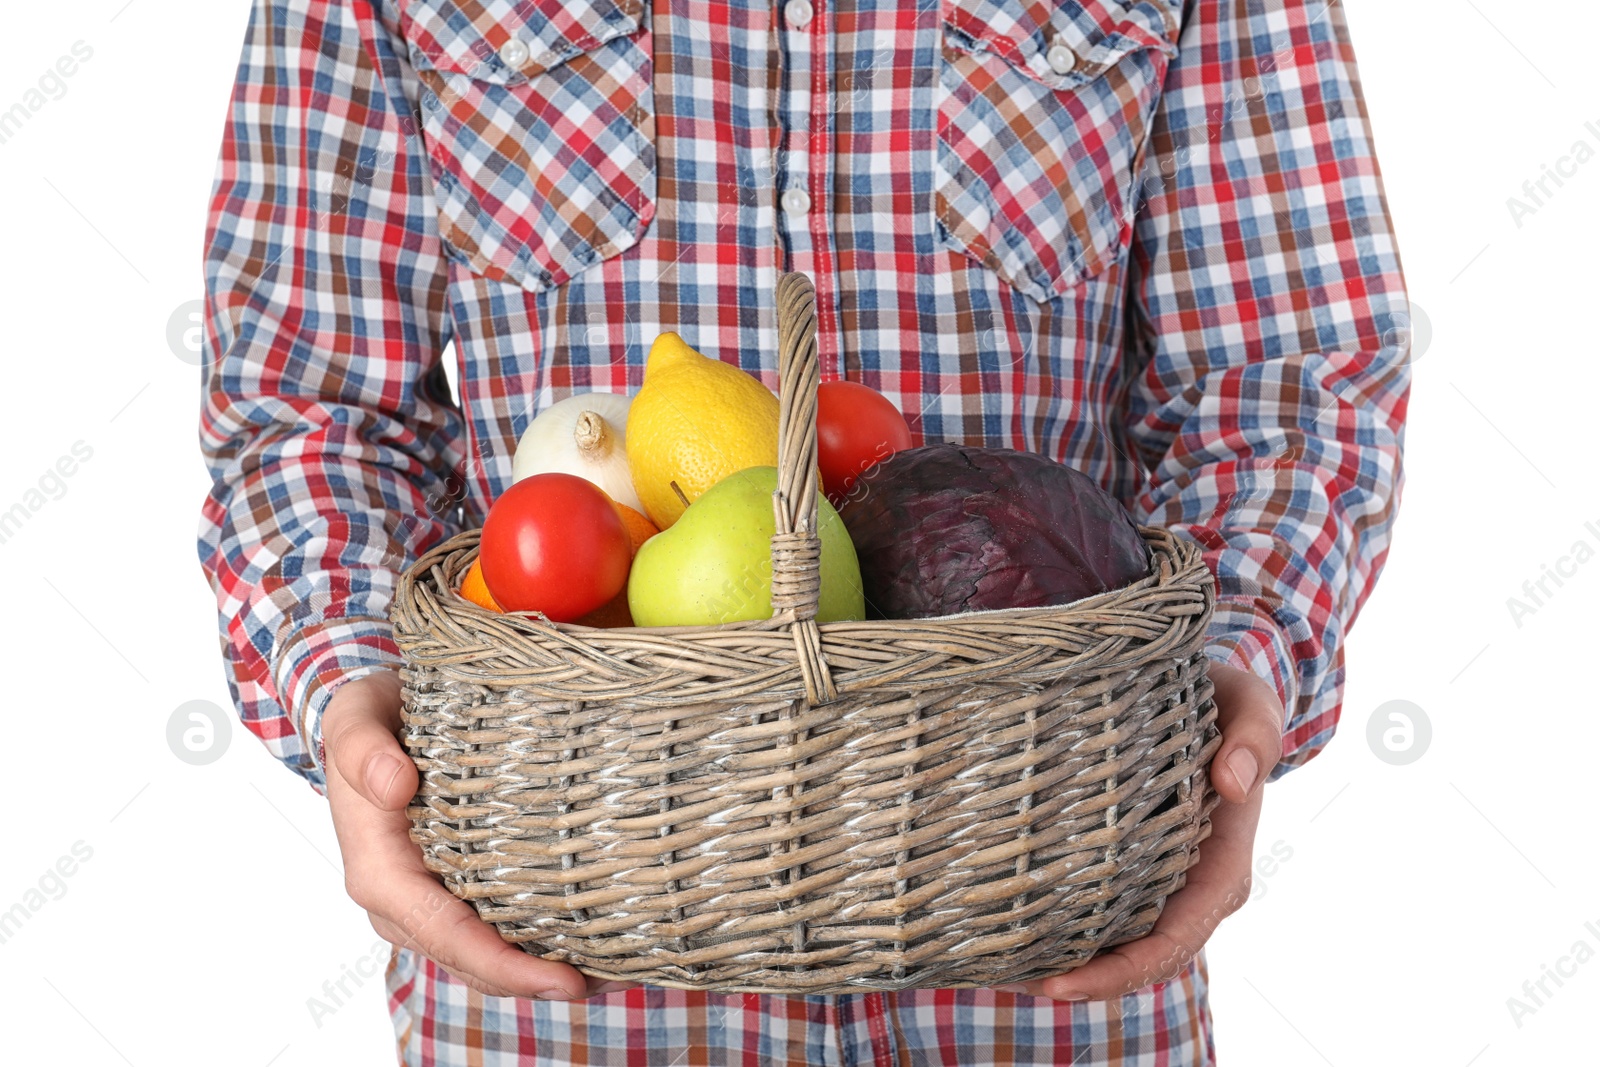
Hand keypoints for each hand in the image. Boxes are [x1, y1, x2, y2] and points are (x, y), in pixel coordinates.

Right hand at [323, 670, 632, 999]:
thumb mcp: (356, 716)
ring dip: (545, 969)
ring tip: (618, 972)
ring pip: (489, 954)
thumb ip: (362, 748)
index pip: (446, 934)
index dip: (503, 965)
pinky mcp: (456, 888)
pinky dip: (540, 942)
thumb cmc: (369, 719)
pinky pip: (496, 928)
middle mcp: (404, 902)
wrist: (372, 721)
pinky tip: (596, 945)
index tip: (564, 979)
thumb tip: (394, 784)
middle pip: (475, 959)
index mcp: (380, 873)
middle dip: (537, 978)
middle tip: (614, 980)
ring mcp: (431, 901)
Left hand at [1000, 662, 1282, 1000]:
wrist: (1211, 695)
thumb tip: (1233, 782)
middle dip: (1084, 982)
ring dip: (1067, 965)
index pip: (1174, 940)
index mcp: (1223, 868)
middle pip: (1139, 958)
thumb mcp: (1250, 703)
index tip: (1063, 983)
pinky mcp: (1132, 863)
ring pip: (1117, 944)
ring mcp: (1161, 881)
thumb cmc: (1229, 703)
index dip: (1120, 970)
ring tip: (1000, 972)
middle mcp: (1192, 889)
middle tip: (1014, 985)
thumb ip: (1255, 734)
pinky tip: (1013, 934)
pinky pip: (1101, 910)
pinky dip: (1064, 929)